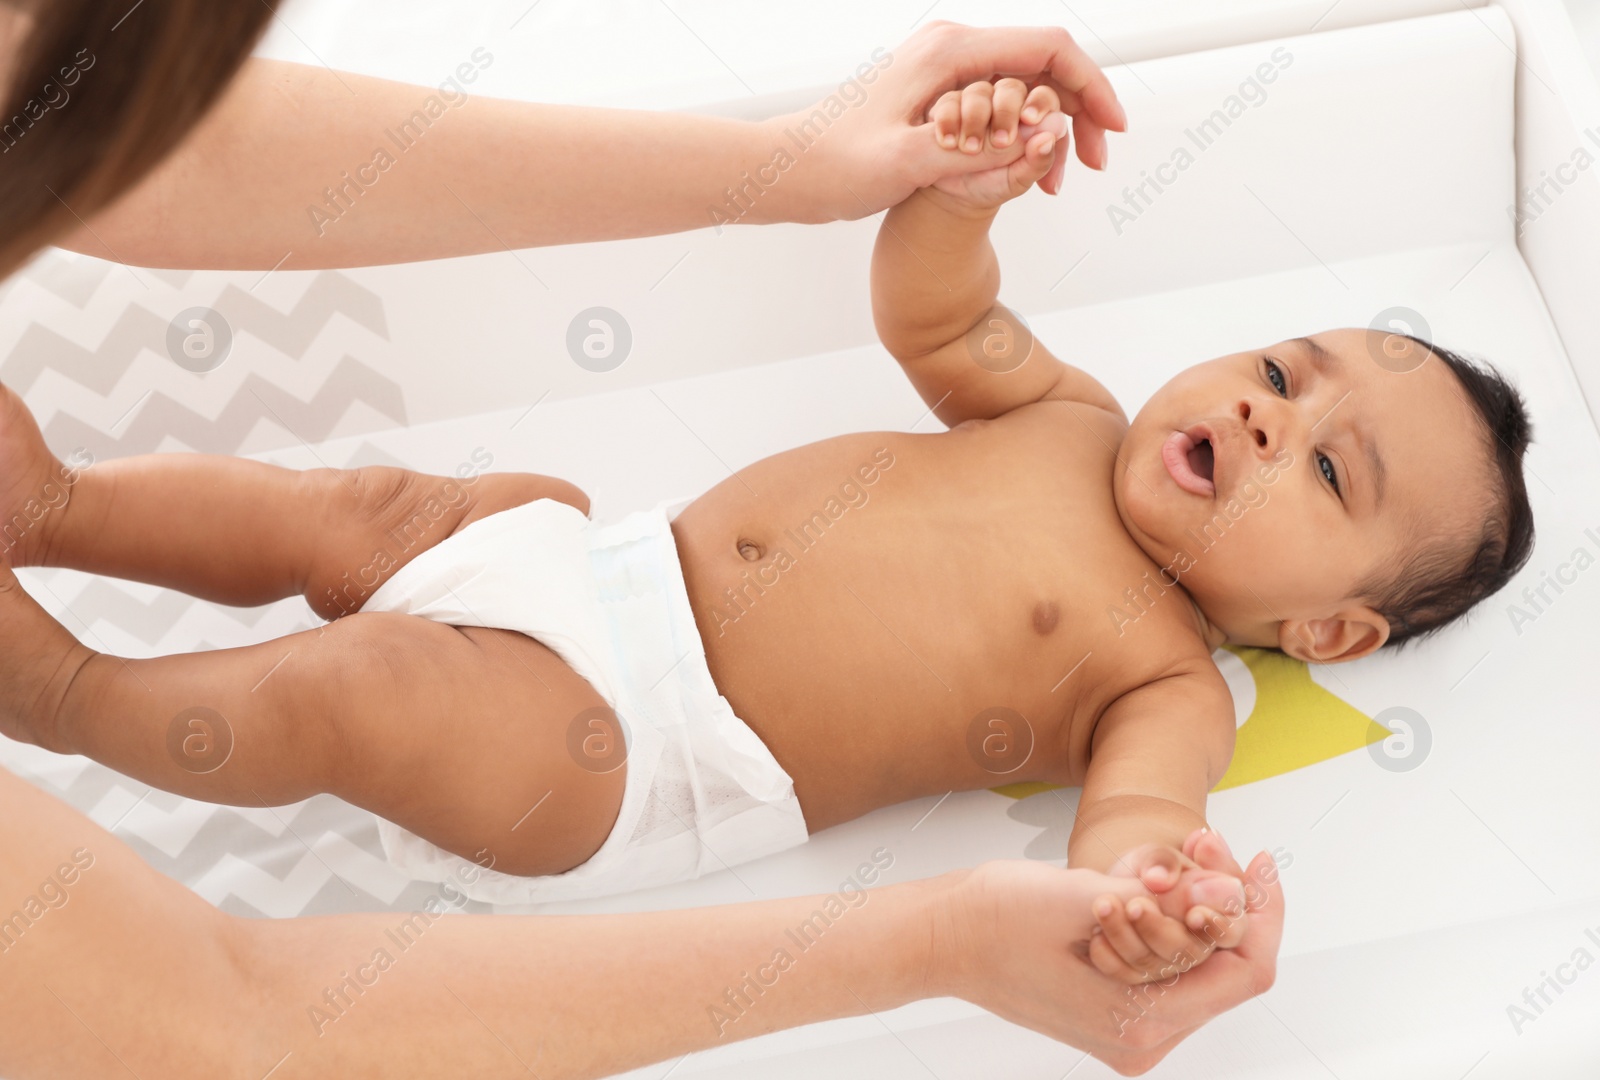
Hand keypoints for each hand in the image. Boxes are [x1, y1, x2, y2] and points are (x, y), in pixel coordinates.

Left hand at [765, 21, 1125, 221]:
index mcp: (950, 51)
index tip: (1111, 130)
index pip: (1048, 50)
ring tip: (1055, 182)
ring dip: (1050, 130)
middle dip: (1076, 112)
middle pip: (1042, 66)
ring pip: (1023, 88)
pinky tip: (1025, 173)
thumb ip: (977, 151)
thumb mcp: (908, 163)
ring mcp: (945, 71)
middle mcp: (952, 50)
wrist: (790, 171)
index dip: (1090, 87)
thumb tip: (1040, 138)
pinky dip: (1020, 136)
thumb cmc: (836, 164)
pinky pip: (999, 105)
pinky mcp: (938, 95)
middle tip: (1090, 164)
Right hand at [923, 81, 1067, 211]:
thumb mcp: (1017, 181)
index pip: (1044, 97)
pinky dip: (949, 121)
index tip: (1029, 120)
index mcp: (1031, 119)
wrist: (953, 196)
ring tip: (970, 150)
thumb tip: (1048, 139)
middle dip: (1005, 112)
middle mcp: (1005, 103)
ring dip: (974, 120)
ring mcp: (977, 101)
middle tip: (1000, 142)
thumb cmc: (992, 185)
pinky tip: (948, 143)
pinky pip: (949, 101)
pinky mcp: (949, 105)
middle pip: (1011, 88)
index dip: (1039, 104)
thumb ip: (1037, 162)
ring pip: (979, 92)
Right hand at [932, 829, 1283, 1074]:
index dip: (1262, 913)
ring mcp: (1125, 1026)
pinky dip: (1162, 920)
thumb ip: (1168, 900)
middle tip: (1202, 844)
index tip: (1258, 863)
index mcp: (1140, 1022)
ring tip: (1163, 860)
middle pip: (1222, 968)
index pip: (1244, 973)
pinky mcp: (1110, 1007)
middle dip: (1220, 900)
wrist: (935, 937)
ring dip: (1189, 906)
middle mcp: (1140, 1037)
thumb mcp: (1086, 897)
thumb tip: (1231, 894)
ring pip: (1194, 963)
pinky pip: (1163, 965)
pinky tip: (1139, 884)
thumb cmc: (992, 920)